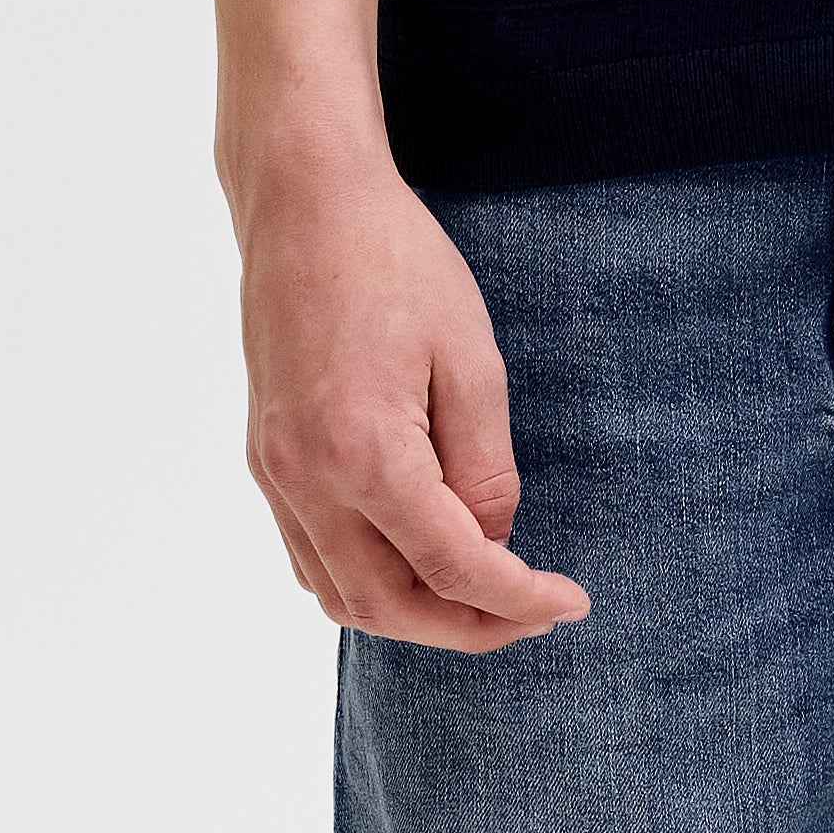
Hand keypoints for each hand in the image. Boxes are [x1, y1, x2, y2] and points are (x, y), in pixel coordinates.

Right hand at [234, 147, 588, 652]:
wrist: (306, 205)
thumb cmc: (397, 265)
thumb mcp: (473, 362)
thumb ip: (484, 468)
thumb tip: (487, 540)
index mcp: (365, 455)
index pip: (451, 568)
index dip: (516, 599)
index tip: (568, 603)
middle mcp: (307, 479)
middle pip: (387, 606)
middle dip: (466, 627)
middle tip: (529, 615)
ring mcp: (276, 474)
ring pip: (338, 595)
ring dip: (411, 615)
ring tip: (478, 598)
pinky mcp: (265, 459)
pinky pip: (309, 556)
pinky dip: (363, 582)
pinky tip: (413, 562)